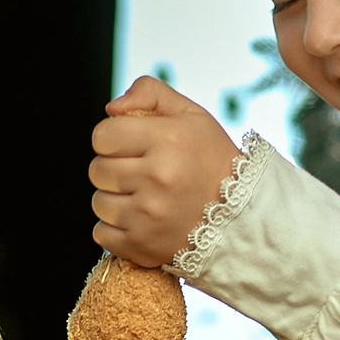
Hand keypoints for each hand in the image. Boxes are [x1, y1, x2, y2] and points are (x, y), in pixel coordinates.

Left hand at [89, 76, 243, 268]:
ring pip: (98, 203)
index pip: (102, 136)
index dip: (112, 138)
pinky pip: (101, 234)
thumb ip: (150, 93)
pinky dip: (115, 229)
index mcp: (167, 140)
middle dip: (113, 168)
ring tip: (142, 197)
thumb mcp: (191, 115)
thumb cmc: (212, 160)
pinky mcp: (142, 245)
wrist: (242, 216)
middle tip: (140, 172)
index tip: (130, 145)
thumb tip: (111, 109)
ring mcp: (148, 216)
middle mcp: (157, 177)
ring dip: (114, 199)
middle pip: (97, 170)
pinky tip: (140, 221)